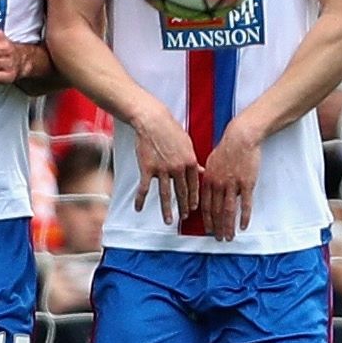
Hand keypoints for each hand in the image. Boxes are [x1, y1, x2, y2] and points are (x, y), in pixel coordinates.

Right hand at [133, 105, 200, 224]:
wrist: (152, 121)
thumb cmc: (170, 130)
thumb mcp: (188, 143)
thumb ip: (194, 160)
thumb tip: (203, 170)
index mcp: (190, 161)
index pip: (194, 185)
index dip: (194, 198)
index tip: (194, 208)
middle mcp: (178, 167)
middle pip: (182, 192)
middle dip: (184, 207)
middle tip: (184, 217)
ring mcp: (163, 169)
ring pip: (166, 194)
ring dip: (167, 209)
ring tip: (168, 221)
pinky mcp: (148, 169)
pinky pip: (145, 188)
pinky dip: (140, 199)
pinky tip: (138, 209)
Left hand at [200, 122, 263, 241]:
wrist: (240, 138)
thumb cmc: (227, 147)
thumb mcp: (211, 160)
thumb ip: (207, 174)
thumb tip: (203, 180)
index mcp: (209, 180)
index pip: (205, 205)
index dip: (207, 219)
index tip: (208, 229)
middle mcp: (218, 185)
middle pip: (216, 212)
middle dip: (216, 227)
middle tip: (218, 238)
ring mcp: (232, 185)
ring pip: (229, 211)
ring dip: (228, 226)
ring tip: (229, 237)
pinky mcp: (246, 184)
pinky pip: (244, 204)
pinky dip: (244, 217)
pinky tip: (243, 226)